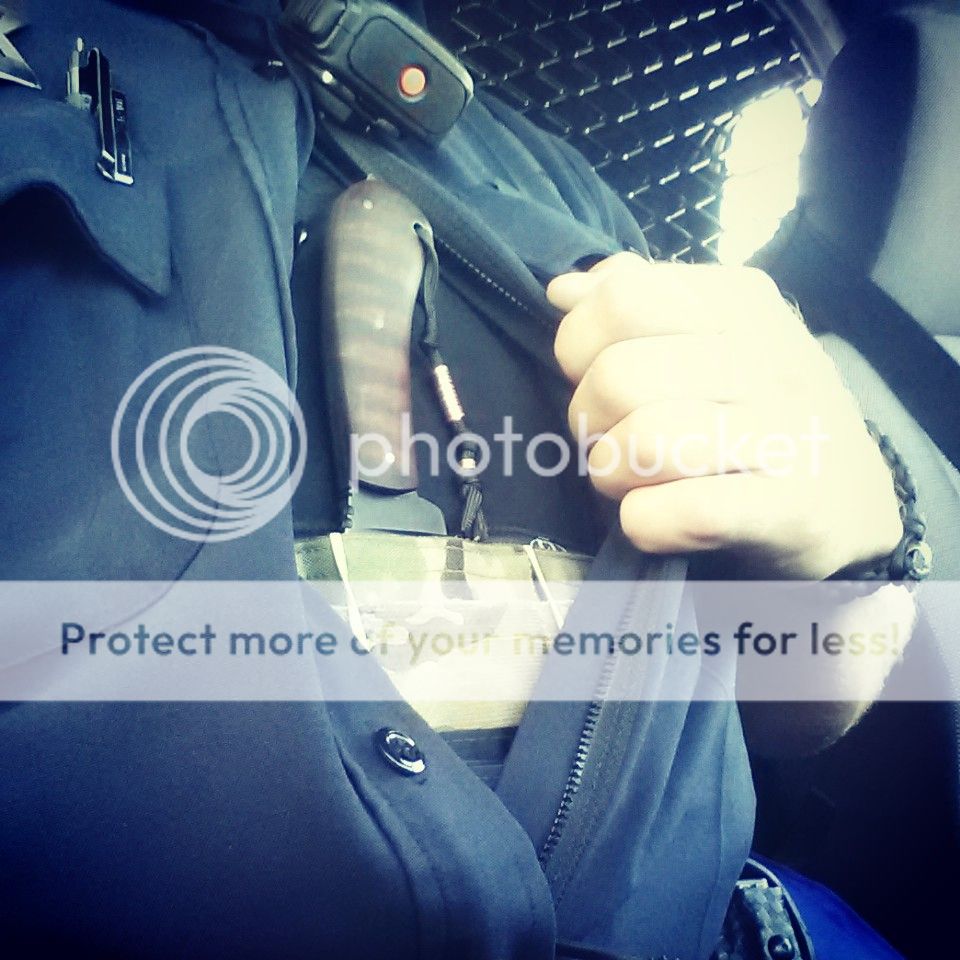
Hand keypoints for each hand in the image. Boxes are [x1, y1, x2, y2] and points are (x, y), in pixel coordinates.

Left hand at [548, 253, 902, 578]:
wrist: (852, 501)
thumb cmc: (756, 416)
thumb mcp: (706, 341)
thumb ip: (635, 306)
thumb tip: (563, 291)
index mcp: (741, 306)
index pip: (622, 298)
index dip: (578, 346)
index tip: (593, 376)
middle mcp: (770, 361)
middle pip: (619, 377)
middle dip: (587, 420)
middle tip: (608, 440)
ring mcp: (788, 434)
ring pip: (644, 443)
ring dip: (611, 474)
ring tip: (630, 481)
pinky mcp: (793, 510)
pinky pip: (685, 513)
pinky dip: (644, 523)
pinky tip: (653, 520)